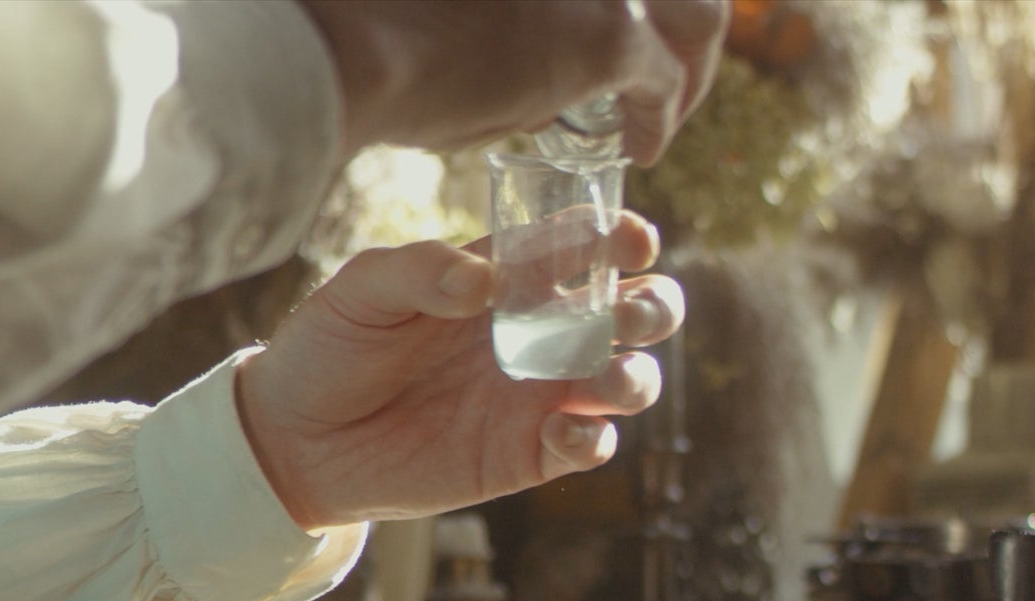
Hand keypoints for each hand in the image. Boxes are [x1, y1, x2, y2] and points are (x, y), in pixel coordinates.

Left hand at [234, 215, 678, 530]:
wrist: (296, 440)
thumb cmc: (330, 349)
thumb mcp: (361, 290)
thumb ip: (420, 271)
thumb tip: (485, 281)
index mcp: (508, 278)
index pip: (582, 247)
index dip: (618, 238)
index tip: (629, 239)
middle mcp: (539, 333)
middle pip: (632, 312)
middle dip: (652, 307)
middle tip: (630, 312)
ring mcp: (540, 396)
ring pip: (627, 381)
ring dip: (637, 376)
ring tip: (609, 379)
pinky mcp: (529, 454)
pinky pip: (589, 446)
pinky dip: (594, 439)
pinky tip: (564, 430)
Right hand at [298, 0, 729, 165]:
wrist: (335, 40)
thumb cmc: (363, 18)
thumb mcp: (460, 4)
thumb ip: (518, 12)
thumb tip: (549, 67)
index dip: (634, 0)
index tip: (621, 32)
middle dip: (681, 21)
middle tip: (665, 72)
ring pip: (698, 10)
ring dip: (689, 65)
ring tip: (662, 116)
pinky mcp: (609, 32)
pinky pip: (663, 82)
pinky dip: (659, 120)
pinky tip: (641, 152)